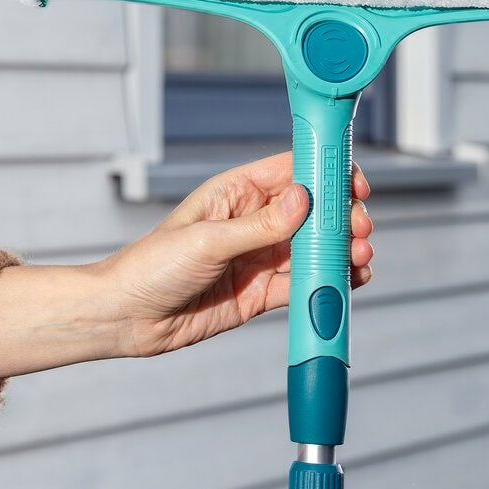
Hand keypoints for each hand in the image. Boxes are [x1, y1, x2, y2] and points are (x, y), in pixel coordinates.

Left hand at [93, 151, 372, 358]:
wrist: (127, 317)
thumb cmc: (152, 266)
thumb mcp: (207, 240)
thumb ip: (260, 225)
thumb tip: (305, 199)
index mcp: (235, 193)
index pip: (291, 171)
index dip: (326, 172)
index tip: (355, 183)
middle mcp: (251, 222)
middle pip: (313, 210)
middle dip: (342, 216)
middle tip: (359, 228)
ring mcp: (259, 257)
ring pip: (314, 247)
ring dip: (342, 249)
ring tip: (360, 256)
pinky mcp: (262, 293)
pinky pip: (304, 283)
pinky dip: (330, 281)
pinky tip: (350, 280)